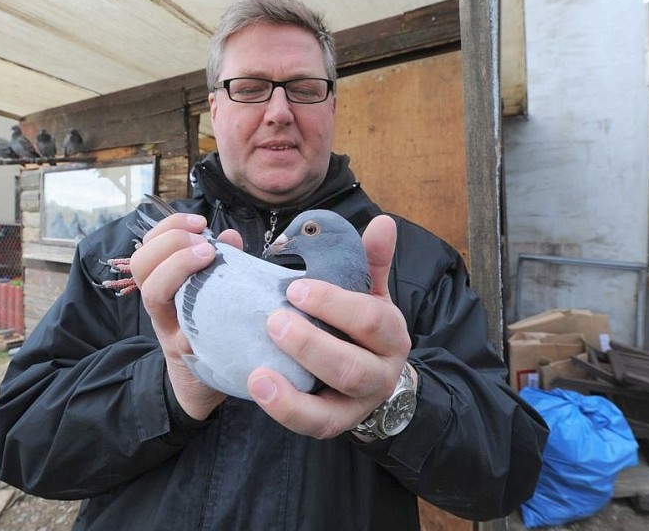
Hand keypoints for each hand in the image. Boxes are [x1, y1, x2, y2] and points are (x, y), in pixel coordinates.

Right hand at [129, 213, 240, 419]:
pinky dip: (198, 310)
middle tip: (203, 243)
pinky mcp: (188, 351)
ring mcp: (169, 329)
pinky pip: (184, 330)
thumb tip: (231, 237)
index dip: (169, 227)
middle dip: (171, 244)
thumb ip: (222, 265)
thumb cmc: (211, 331)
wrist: (202, 386)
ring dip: (177, 267)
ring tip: (207, 257)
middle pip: (142, 265)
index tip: (199, 222)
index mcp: (164, 284)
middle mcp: (160, 305)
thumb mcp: (215, 294)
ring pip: (152, 293)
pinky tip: (220, 302)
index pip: (150, 246)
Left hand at [246, 215, 411, 438]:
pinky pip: (312, 426)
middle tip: (273, 321)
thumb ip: (371, 261)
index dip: (334, 304)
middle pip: (351, 368)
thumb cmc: (363, 327)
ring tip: (258, 373)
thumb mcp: (371, 293)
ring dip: (292, 394)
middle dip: (311, 346)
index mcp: (390, 334)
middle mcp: (380, 374)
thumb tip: (383, 222)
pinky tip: (258, 389)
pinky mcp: (335, 423)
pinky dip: (286, 412)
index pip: (370, 320)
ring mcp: (357, 405)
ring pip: (331, 411)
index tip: (295, 288)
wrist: (378, 376)